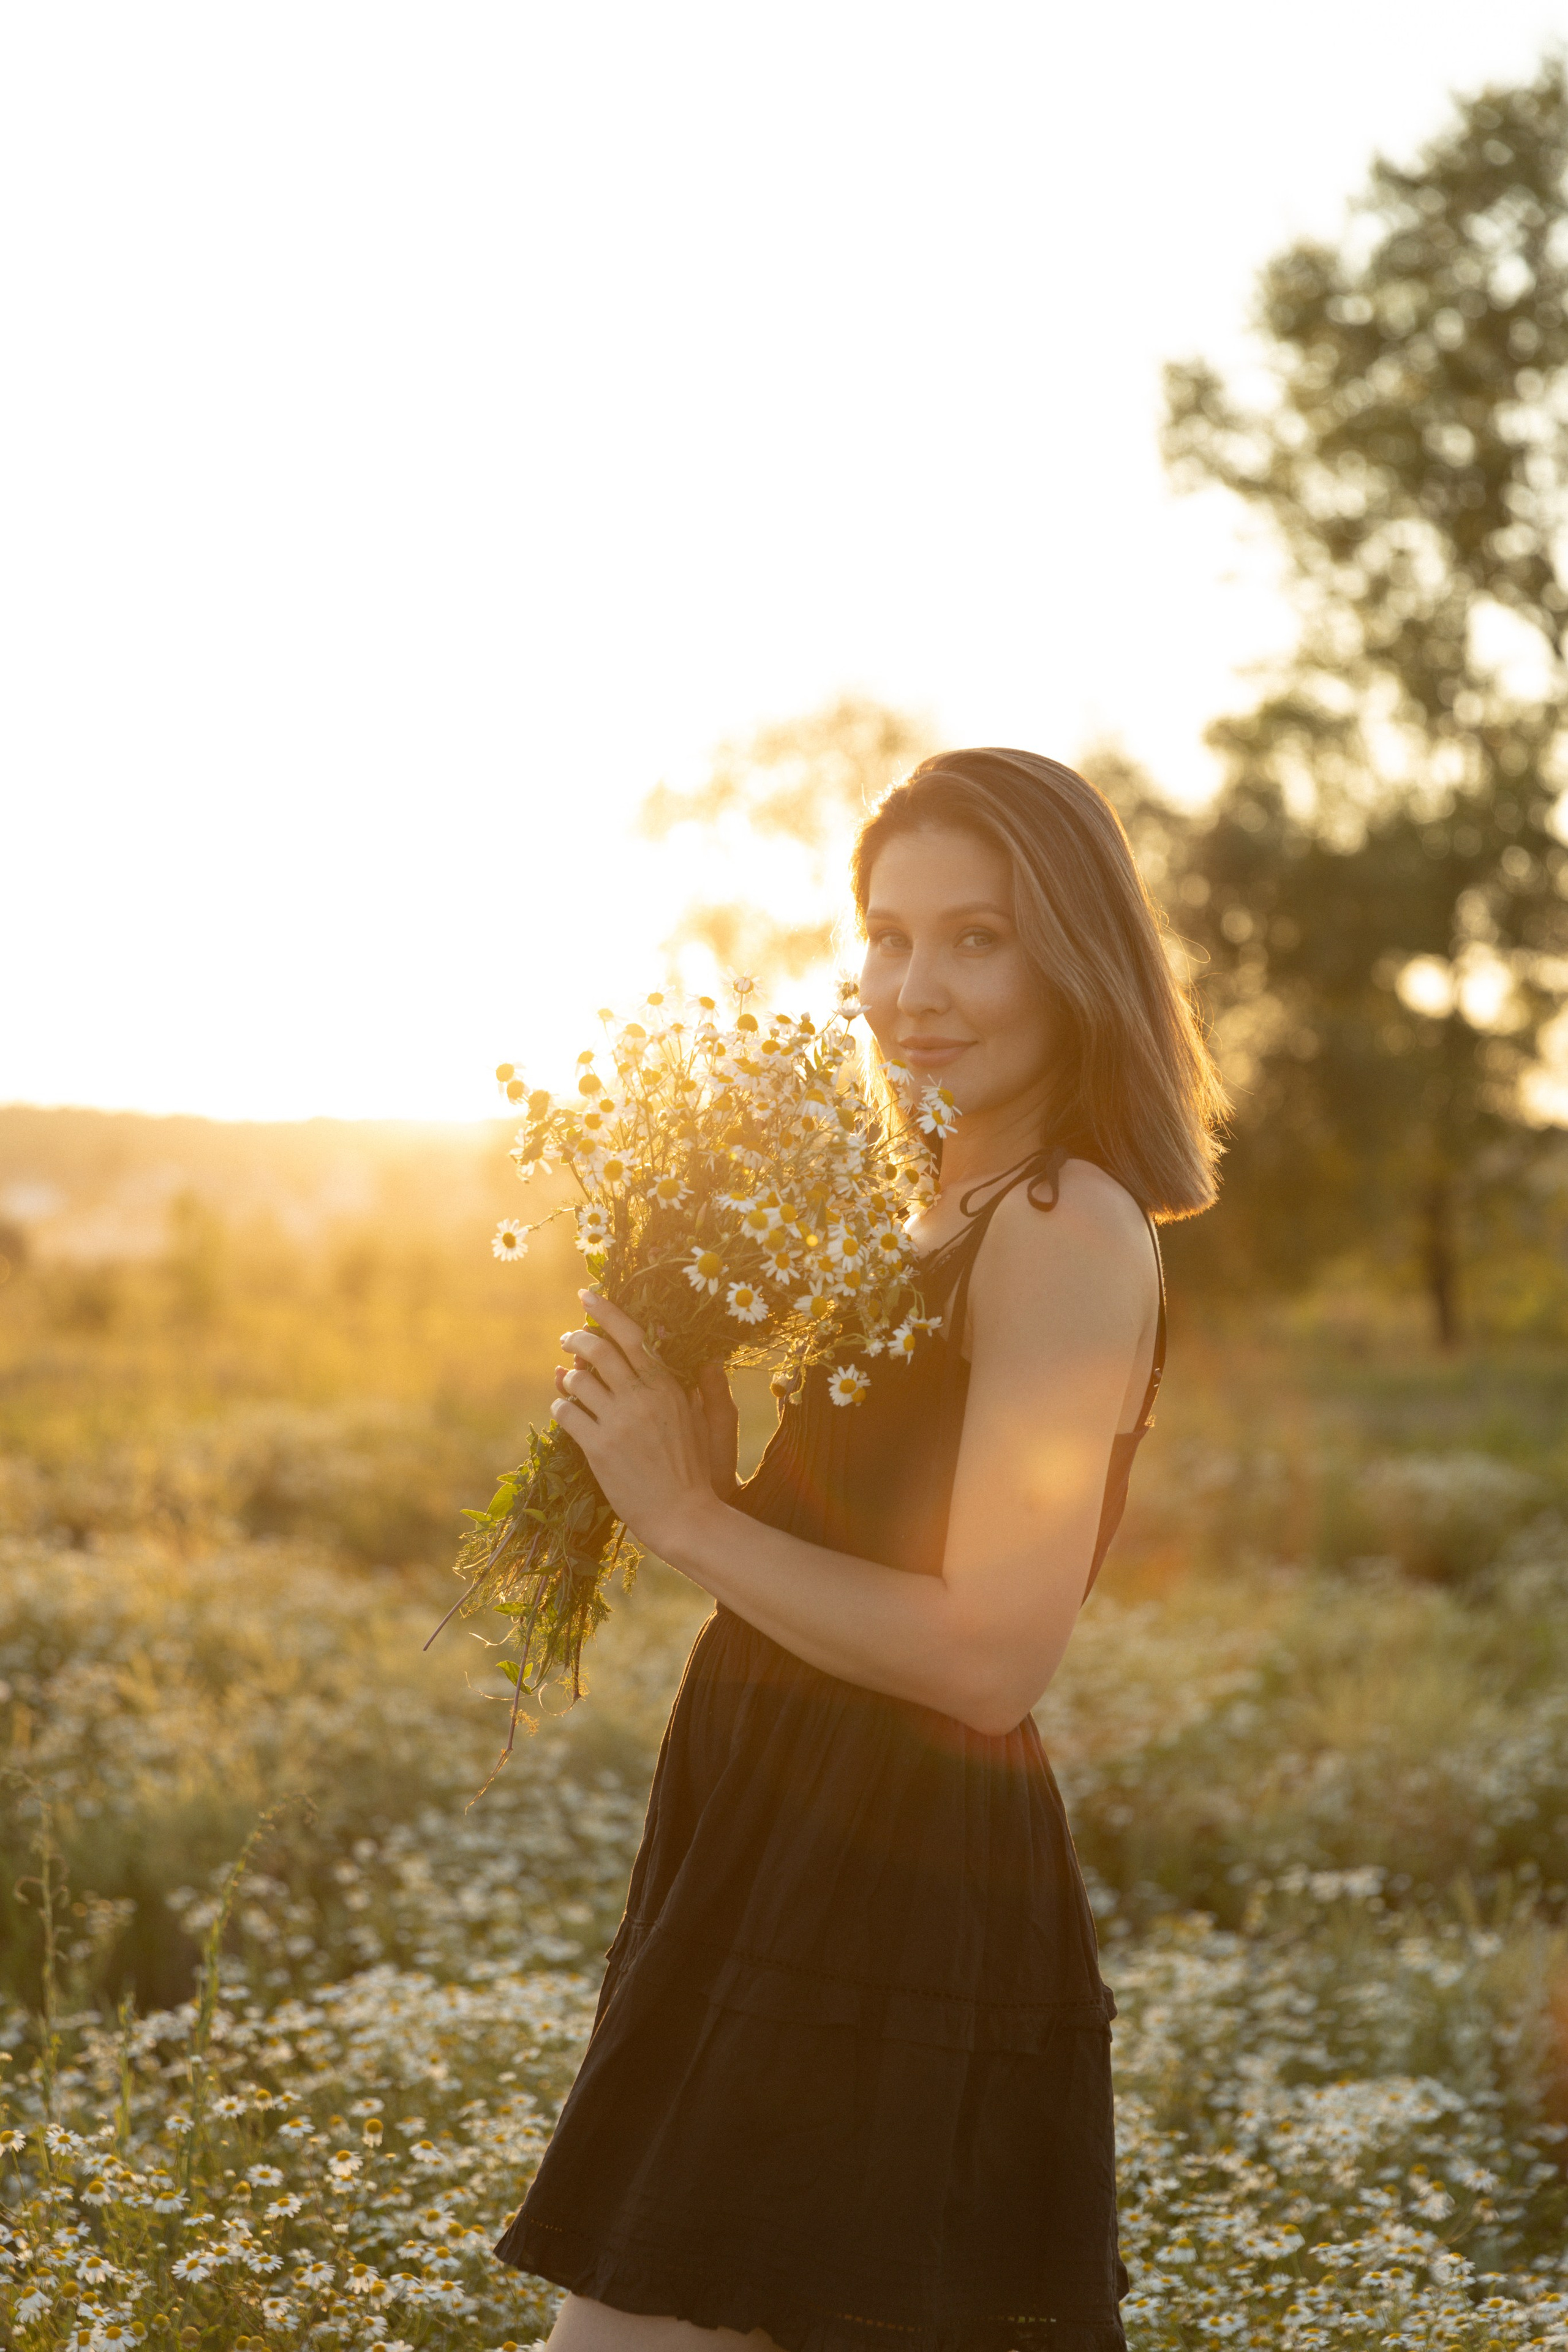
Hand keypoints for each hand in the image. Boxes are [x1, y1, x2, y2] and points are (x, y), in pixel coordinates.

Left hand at [553, 1291, 732, 1559]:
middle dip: (576, 1338)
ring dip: (567, 1376)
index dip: (606, 1311)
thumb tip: (709, 1359)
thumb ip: (709, 1388)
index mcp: (668, 1387)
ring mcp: (618, 1423)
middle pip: (598, 1350)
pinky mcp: (598, 1448)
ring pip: (577, 1381)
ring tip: (567, 1379)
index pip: (632, 1336)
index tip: (586, 1296)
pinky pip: (566, 1414)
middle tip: (568, 1339)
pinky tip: (565, 1410)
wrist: (685, 1516)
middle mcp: (641, 1398)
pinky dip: (560, 1406)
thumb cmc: (702, 1471)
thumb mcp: (713, 1424)